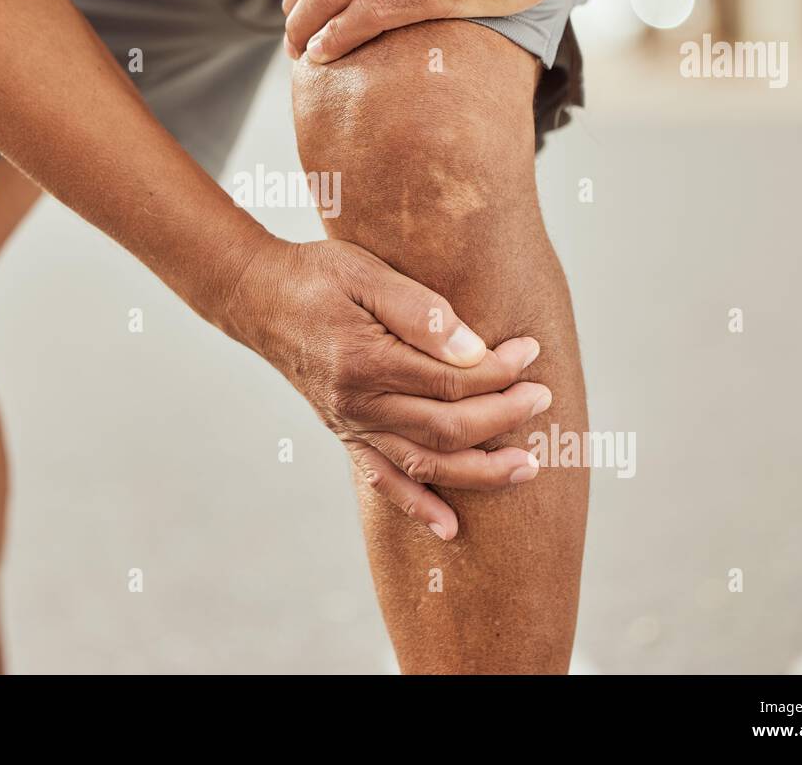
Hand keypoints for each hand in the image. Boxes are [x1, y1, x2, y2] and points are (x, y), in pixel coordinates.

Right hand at [223, 236, 549, 539]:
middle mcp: (358, 403)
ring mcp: (351, 425)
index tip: (531, 350)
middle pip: (446, 427)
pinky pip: (383, 481)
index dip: (499, 370)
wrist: (258, 300)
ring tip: (527, 468)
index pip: (451, 379)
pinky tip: (450, 528)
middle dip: (503, 417)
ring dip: (480, 473)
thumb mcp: (366, 272)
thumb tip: (474, 349)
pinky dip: (418, 507)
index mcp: (367, 360)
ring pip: (424, 464)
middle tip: (543, 398)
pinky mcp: (346, 435)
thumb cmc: (317, 276)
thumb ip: (421, 311)